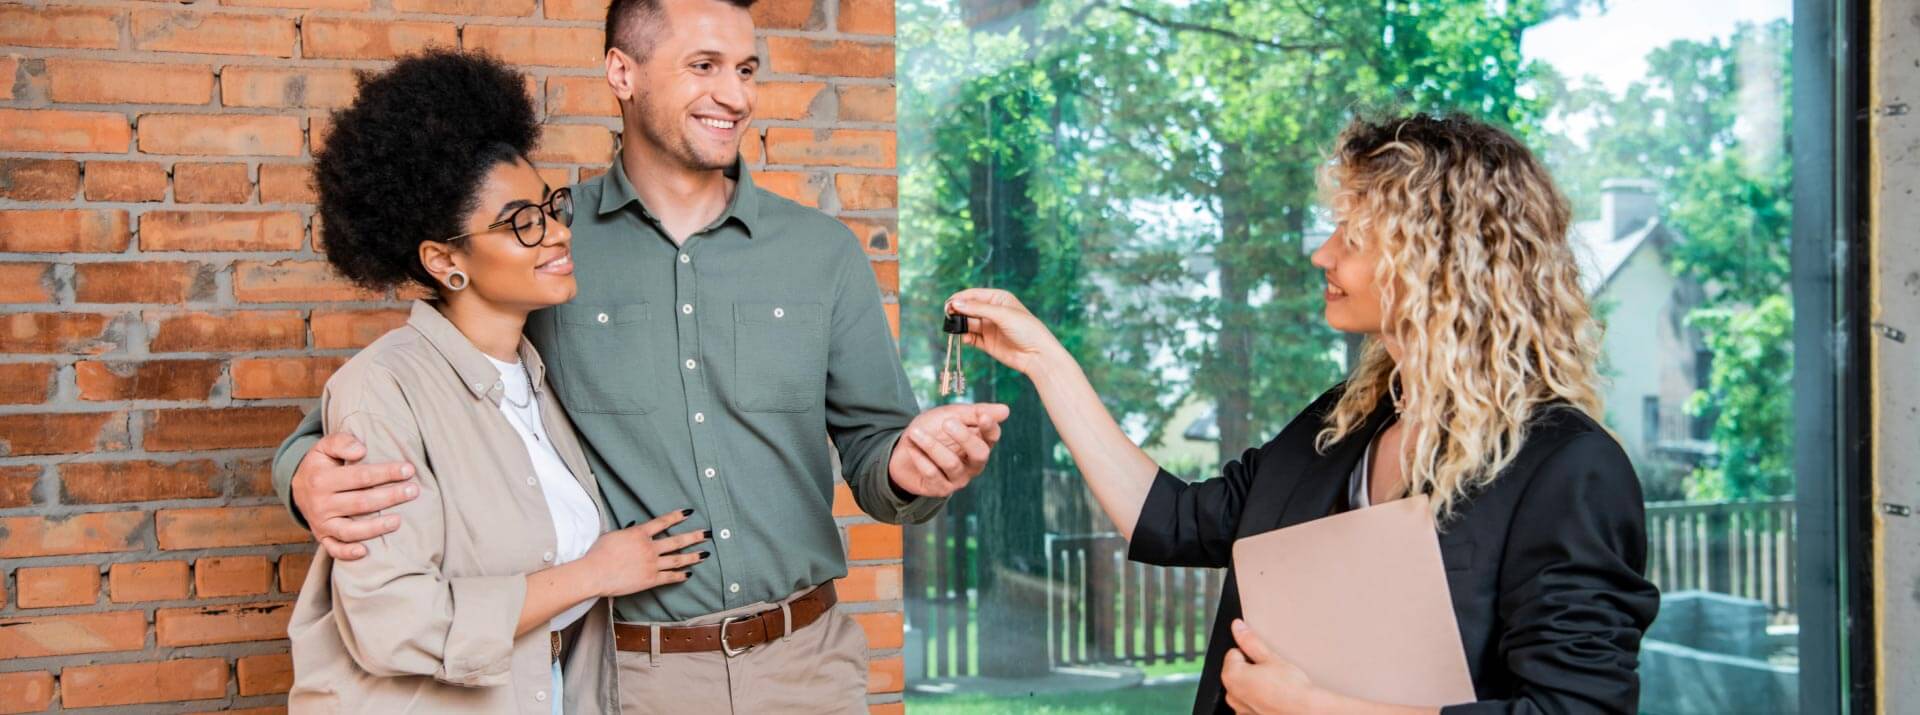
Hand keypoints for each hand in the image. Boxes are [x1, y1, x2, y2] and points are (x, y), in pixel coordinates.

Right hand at [293, 432, 418, 560]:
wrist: (296, 487)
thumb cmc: (321, 464)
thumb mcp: (325, 447)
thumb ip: (341, 442)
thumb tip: (361, 450)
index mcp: (322, 479)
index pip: (360, 476)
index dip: (386, 473)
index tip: (409, 469)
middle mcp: (320, 503)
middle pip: (361, 503)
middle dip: (390, 497)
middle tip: (414, 491)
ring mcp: (321, 523)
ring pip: (349, 530)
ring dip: (375, 527)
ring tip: (398, 521)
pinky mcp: (322, 537)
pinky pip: (333, 549)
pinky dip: (347, 553)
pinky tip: (365, 551)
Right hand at [581, 509, 709, 597]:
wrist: (594, 572)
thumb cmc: (598, 553)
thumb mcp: (613, 535)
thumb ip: (627, 532)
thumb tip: (634, 528)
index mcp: (639, 533)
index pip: (662, 522)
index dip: (676, 516)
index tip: (688, 512)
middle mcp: (649, 547)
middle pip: (676, 541)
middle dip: (694, 537)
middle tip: (707, 534)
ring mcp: (651, 564)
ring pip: (677, 559)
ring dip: (692, 556)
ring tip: (704, 554)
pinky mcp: (650, 579)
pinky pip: (669, 577)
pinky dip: (680, 575)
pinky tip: (688, 574)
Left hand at [887, 403, 1009, 497]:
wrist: (902, 450)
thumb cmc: (932, 430)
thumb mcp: (951, 414)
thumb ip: (975, 412)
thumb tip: (1006, 410)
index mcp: (979, 442)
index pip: (992, 436)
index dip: (989, 427)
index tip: (983, 416)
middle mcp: (973, 463)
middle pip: (980, 454)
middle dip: (964, 438)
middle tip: (947, 423)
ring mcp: (959, 478)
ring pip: (952, 463)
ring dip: (932, 446)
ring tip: (915, 432)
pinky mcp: (941, 489)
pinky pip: (933, 474)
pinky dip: (920, 458)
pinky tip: (911, 448)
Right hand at [945, 288, 1065, 375]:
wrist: (1037, 355)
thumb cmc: (1026, 330)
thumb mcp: (1002, 314)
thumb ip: (977, 309)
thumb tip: (955, 304)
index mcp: (998, 299)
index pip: (973, 295)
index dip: (960, 298)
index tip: (948, 304)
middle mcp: (993, 312)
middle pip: (968, 309)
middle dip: (958, 312)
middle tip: (948, 316)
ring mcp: (990, 328)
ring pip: (968, 323)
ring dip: (961, 325)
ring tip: (956, 328)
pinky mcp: (988, 343)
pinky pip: (972, 338)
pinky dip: (966, 338)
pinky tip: (965, 338)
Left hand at [1221, 619, 1318, 713]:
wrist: (1307, 713)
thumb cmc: (1292, 690)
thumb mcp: (1271, 658)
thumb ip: (1250, 641)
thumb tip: (1238, 627)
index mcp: (1232, 676)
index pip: (1234, 653)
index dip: (1251, 653)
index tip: (1264, 659)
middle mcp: (1232, 696)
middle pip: (1237, 672)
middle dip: (1251, 670)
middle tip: (1272, 672)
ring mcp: (1240, 710)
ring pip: (1244, 690)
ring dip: (1254, 686)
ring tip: (1275, 686)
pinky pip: (1250, 705)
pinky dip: (1258, 701)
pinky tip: (1274, 699)